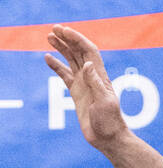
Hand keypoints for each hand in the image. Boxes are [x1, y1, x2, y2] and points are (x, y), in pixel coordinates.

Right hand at [45, 25, 127, 149]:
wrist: (107, 138)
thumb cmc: (109, 122)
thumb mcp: (104, 102)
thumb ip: (95, 83)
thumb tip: (86, 64)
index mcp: (100, 76)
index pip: (88, 50)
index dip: (77, 39)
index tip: (64, 31)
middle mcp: (91, 77)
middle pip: (78, 51)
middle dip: (67, 38)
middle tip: (53, 29)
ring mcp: (83, 84)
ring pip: (71, 60)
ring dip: (61, 47)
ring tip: (49, 37)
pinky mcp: (76, 93)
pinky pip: (65, 75)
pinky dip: (56, 65)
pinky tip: (47, 58)